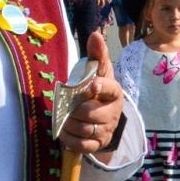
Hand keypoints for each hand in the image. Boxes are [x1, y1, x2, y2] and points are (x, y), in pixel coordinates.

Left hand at [56, 32, 124, 157]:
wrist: (104, 115)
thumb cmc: (98, 89)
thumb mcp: (98, 71)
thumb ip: (97, 54)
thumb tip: (94, 34)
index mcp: (114, 92)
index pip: (111, 89)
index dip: (101, 87)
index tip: (91, 85)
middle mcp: (113, 112)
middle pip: (92, 113)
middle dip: (76, 110)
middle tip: (67, 106)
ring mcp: (106, 129)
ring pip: (86, 129)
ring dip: (70, 124)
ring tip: (65, 118)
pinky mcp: (98, 144)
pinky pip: (84, 146)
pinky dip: (71, 139)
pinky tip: (66, 131)